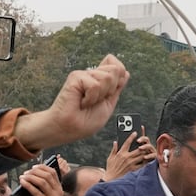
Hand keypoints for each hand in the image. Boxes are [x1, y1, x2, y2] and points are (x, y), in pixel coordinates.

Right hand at [14, 55, 129, 153]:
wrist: (70, 129)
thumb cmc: (85, 121)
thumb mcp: (108, 105)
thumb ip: (116, 88)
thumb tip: (125, 72)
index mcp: (101, 81)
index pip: (118, 67)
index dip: (120, 78)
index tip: (109, 94)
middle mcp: (93, 75)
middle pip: (116, 70)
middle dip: (111, 89)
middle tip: (96, 101)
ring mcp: (84, 75)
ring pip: (108, 77)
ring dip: (100, 95)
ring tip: (87, 102)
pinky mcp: (76, 77)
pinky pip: (95, 85)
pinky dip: (91, 99)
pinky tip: (81, 102)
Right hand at [104, 132, 154, 179]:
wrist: (111, 179)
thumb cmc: (110, 169)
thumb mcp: (110, 158)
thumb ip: (114, 149)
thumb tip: (115, 142)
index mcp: (121, 153)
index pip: (127, 142)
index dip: (132, 136)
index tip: (135, 132)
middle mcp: (127, 157)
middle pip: (138, 149)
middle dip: (142, 145)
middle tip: (144, 142)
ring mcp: (131, 163)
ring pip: (141, 156)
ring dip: (145, 152)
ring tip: (147, 149)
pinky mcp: (133, 169)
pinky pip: (141, 164)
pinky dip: (145, 161)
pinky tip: (147, 158)